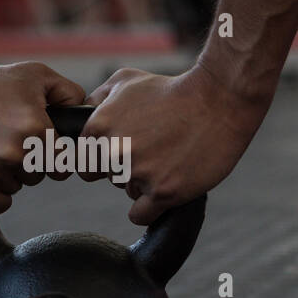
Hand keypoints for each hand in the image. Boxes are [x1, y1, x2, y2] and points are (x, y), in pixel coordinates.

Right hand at [0, 60, 85, 212]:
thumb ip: (67, 93)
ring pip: (15, 188)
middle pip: (38, 176)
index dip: (50, 152)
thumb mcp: (32, 75)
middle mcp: (14, 154)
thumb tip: (86, 114)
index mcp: (35, 130)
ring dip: (6, 174)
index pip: (61, 163)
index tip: (35, 142)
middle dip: (27, 161)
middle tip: (3, 138)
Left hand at [84, 65, 269, 224]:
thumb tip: (80, 118)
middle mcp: (114, 152)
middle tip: (151, 151)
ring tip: (169, 158)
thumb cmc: (171, 89)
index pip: (85, 160)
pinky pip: (140, 215)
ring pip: (128, 193)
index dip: (104, 155)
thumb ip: (96, 101)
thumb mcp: (125, 81)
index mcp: (98, 127)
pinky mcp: (163, 192)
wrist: (217, 100)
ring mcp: (138, 174)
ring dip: (144, 183)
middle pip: (106, 177)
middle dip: (124, 168)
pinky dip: (150, 208)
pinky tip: (164, 189)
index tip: (124, 148)